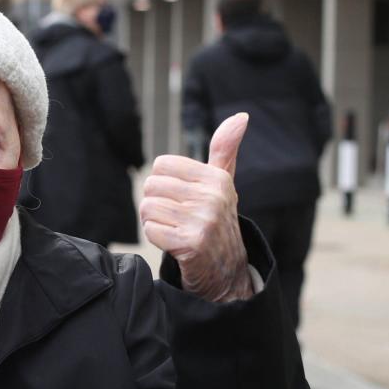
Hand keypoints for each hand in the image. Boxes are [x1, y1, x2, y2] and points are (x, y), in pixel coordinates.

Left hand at [140, 113, 253, 302]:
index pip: (161, 165)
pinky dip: (156, 239)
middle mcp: (212, 197)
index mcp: (216, 178)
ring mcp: (203, 220)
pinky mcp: (191, 244)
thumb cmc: (216, 221)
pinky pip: (150, 230)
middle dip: (155, 204)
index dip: (163, 184)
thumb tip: (241, 116)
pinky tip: (173, 244)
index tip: (179, 199)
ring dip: (153, 222)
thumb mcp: (222, 184)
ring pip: (147, 208)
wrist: (226, 271)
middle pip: (151, 186)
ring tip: (174, 230)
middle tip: (174, 218)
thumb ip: (225, 150)